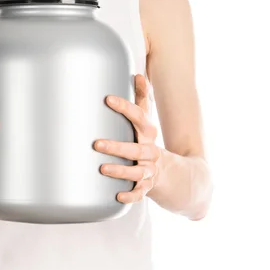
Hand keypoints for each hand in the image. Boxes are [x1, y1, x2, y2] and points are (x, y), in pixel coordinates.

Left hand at [94, 74, 160, 202]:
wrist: (173, 173)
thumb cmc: (149, 142)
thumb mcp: (147, 121)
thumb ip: (142, 99)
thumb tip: (138, 74)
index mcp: (148, 134)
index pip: (139, 118)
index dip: (125, 108)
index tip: (107, 99)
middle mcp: (150, 153)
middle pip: (136, 150)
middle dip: (117, 147)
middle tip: (96, 143)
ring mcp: (149, 172)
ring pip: (137, 173)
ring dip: (120, 171)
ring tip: (102, 168)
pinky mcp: (147, 188)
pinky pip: (139, 194)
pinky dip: (130, 196)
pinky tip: (117, 196)